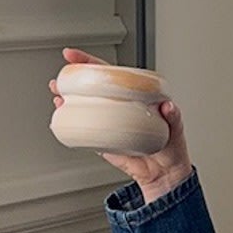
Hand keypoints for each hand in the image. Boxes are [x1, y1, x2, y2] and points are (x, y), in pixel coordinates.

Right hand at [49, 47, 193, 201]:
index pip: (110, 74)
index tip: (74, 57)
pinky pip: (86, 133)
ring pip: (85, 108)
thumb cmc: (171, 148)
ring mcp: (109, 124)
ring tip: (57, 96)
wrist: (165, 175)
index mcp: (133, 97)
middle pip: (91, 88)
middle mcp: (118, 107)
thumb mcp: (175, 128)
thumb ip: (174, 116)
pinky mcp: (104, 143)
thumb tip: (168, 107)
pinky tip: (62, 121)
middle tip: (60, 79)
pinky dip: (73, 127)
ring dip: (67, 101)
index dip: (91, 63)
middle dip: (72, 80)